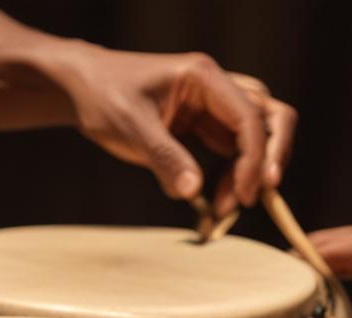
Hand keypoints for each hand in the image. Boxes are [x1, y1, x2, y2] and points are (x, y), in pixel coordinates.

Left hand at [61, 47, 295, 215]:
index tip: (245, 194)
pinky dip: (231, 176)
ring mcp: (213, 106)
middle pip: (269, 118)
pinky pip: (232, 151)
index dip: (255, 157)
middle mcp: (216, 88)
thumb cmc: (102, 95)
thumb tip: (194, 193)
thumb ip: (164, 158)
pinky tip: (215, 200)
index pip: (250, 115)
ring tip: (225, 207)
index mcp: (203, 77)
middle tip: (251, 198)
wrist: (82, 88)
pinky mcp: (204, 125)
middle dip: (268, 159)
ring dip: (249, 173)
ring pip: (255, 137)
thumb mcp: (130, 127)